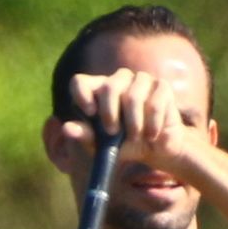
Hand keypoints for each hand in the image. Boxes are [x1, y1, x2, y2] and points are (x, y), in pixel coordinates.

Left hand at [65, 67, 212, 172]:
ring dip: (133, 122)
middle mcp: (118, 79)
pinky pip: (155, 102)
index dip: (82, 94)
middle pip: (109, 86)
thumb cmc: (125, 144)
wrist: (157, 148)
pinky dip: (152, 123)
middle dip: (110, 112)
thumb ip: (85, 135)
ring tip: (135, 137)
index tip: (89, 113)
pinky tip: (151, 134)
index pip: (80, 81)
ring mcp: (141, 80)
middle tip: (112, 132)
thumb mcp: (102, 144)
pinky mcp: (161, 87)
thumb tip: (66, 128)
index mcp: (99, 90)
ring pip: (133, 95)